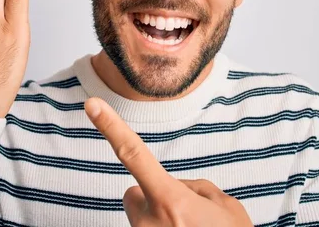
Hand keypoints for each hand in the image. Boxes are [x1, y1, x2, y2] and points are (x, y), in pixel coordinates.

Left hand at [85, 98, 253, 226]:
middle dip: (152, 196)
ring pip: (141, 216)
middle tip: (185, 215)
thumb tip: (177, 189)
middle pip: (134, 194)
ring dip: (158, 219)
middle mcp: (150, 222)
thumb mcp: (226, 208)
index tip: (91, 105)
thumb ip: (196, 189)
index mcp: (171, 202)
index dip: (111, 128)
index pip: (134, 156)